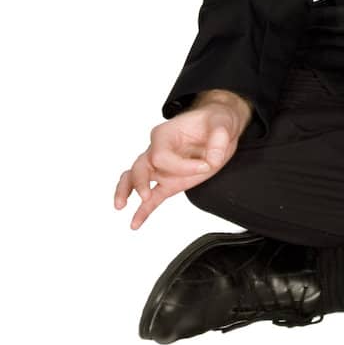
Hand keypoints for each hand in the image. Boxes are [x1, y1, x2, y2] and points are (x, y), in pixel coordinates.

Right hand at [113, 93, 249, 229]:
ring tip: (121, 206)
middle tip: (146, 195)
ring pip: (135, 179)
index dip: (182, 165)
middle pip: (140, 166)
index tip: (206, 166)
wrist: (220, 128)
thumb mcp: (222, 123)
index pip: (162, 155)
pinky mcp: (170, 181)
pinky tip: (135, 223)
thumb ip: (218, 140)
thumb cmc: (214, 121)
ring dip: (126, 192)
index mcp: (165, 135)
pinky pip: (153, 198)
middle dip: (139, 182)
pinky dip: (143, 211)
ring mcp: (162, 168)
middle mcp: (158, 150)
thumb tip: (212, 160)